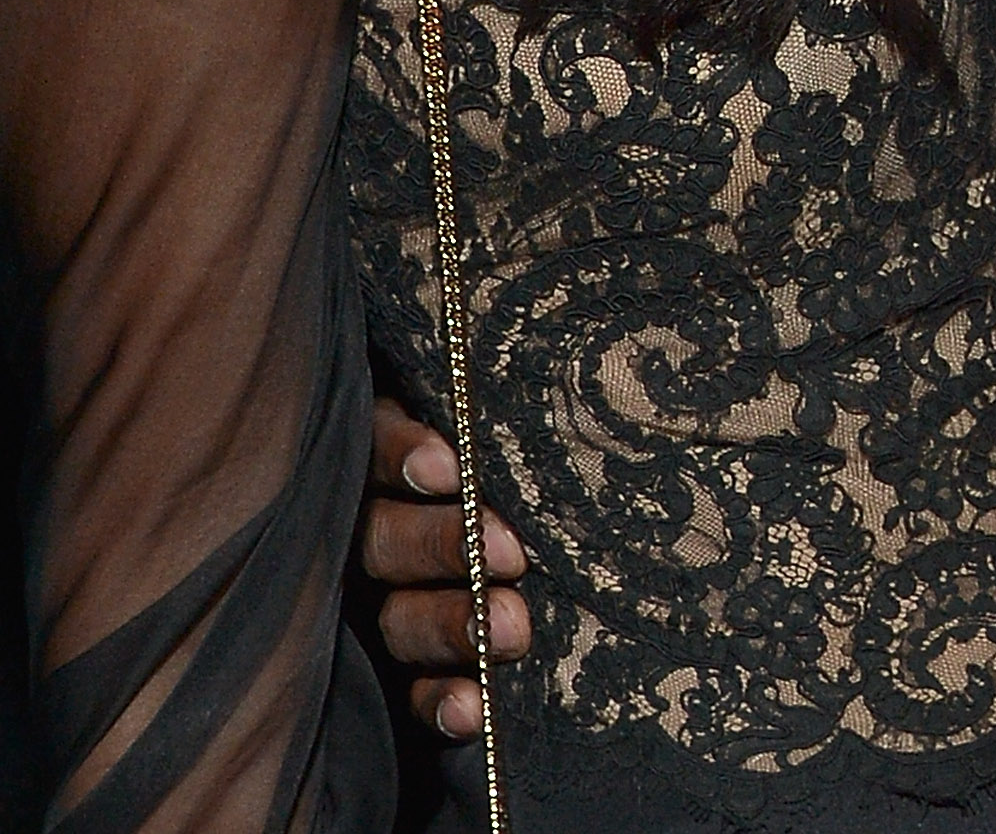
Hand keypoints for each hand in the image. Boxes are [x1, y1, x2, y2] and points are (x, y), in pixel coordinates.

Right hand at [358, 396, 531, 738]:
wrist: (541, 533)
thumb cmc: (513, 444)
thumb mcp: (486, 417)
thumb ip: (479, 412)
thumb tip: (531, 372)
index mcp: (378, 457)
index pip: (375, 446)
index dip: (404, 457)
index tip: (449, 468)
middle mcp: (367, 531)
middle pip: (385, 539)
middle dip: (447, 546)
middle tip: (512, 557)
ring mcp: (377, 604)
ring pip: (399, 616)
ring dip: (453, 626)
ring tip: (514, 629)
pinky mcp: (400, 668)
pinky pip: (409, 690)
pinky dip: (440, 700)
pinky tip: (473, 710)